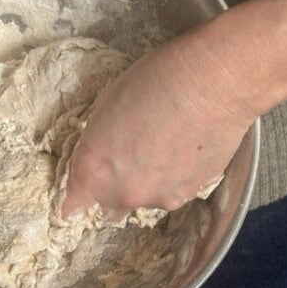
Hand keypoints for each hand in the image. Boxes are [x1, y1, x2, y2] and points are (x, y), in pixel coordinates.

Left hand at [62, 30, 255, 218]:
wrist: (213, 84)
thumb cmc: (156, 80)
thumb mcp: (108, 104)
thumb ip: (100, 143)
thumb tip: (106, 157)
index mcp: (95, 170)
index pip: (73, 203)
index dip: (78, 197)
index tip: (83, 194)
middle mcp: (125, 193)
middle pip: (111, 207)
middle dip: (116, 188)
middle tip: (132, 156)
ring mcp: (162, 197)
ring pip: (149, 197)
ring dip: (152, 180)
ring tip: (168, 143)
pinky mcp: (194, 193)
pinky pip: (178, 189)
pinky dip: (179, 174)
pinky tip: (188, 145)